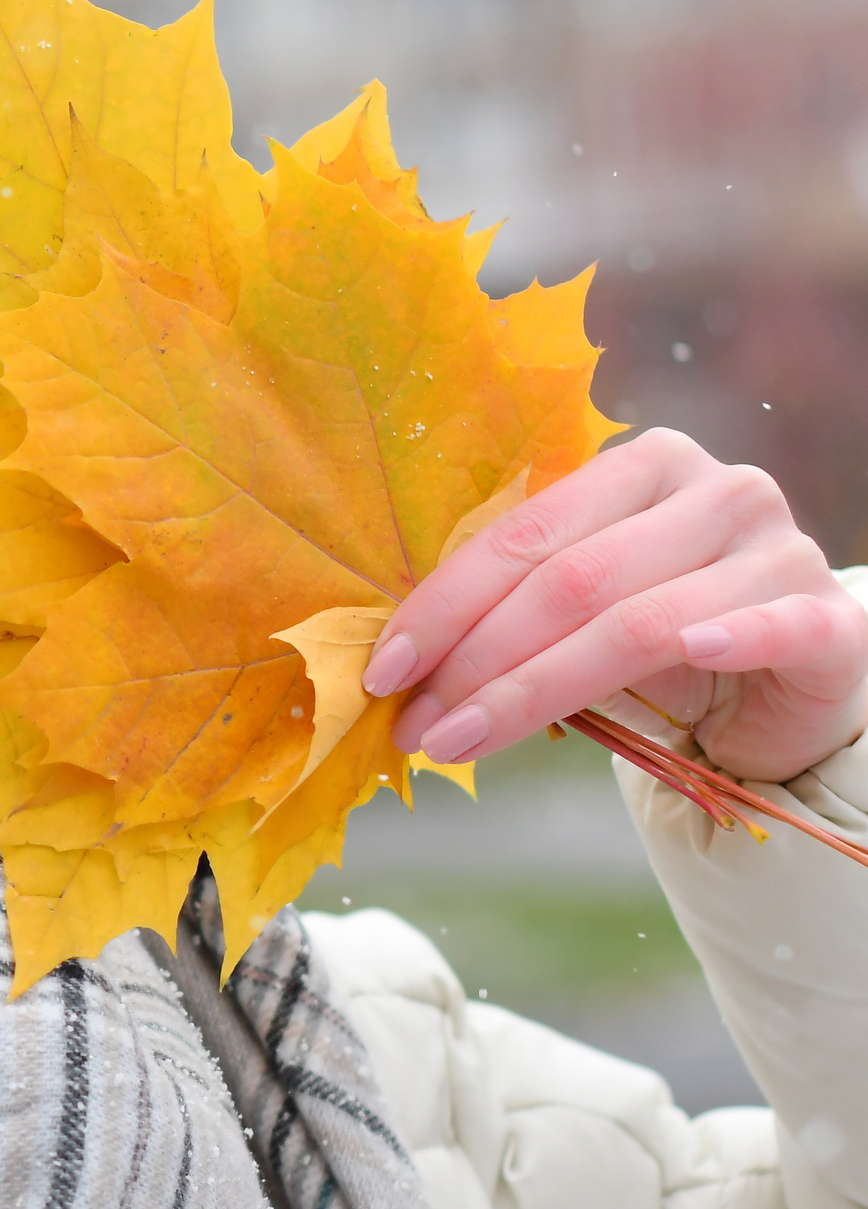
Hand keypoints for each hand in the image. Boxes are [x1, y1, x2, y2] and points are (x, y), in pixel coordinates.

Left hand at [370, 429, 867, 783]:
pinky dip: (730, 638)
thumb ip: (511, 612)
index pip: (524, 534)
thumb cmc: (665, 636)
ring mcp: (780, 548)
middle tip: (417, 725)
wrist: (784, 686)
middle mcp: (717, 490)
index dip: (445, 604)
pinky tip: (692, 654)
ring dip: (537, 689)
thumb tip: (398, 665)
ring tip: (463, 740)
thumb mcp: (581, 611)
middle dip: (478, 661)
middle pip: (571, 580)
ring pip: (639, 620)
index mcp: (642, 467)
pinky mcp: (831, 617)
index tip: (385, 670)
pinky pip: (774, 624)